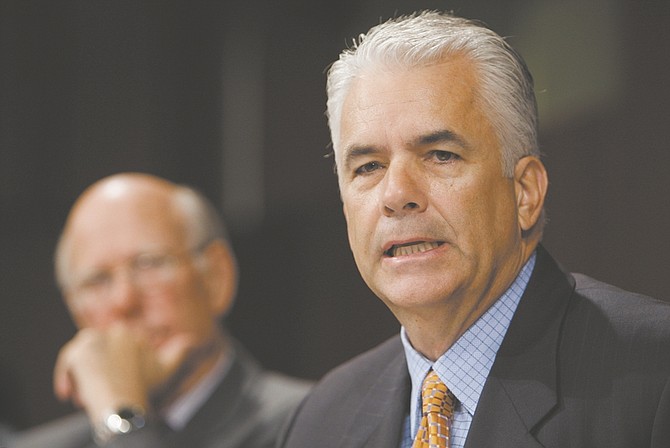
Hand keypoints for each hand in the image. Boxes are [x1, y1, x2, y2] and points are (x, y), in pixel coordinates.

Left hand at [53, 324, 191, 421]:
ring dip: (82, 378)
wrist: (122, 401)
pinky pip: (68, 363)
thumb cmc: (145, 387)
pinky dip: (66, 378)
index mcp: (129, 331)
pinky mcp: (77, 352)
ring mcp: (92, 340)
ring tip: (83, 398)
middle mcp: (110, 330)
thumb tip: (195, 341)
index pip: (113, 347)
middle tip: (95, 396)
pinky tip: (68, 395)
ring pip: (82, 358)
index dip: (112, 369)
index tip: (114, 386)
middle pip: (96, 352)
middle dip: (96, 374)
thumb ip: (181, 352)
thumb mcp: (167, 368)